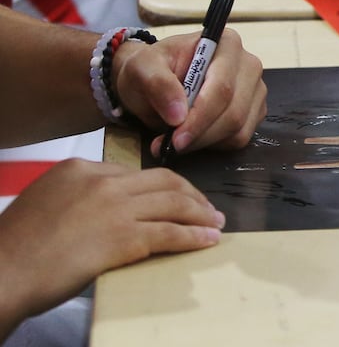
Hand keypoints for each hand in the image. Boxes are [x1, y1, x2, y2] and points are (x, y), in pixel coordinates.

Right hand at [0, 160, 221, 330]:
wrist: (4, 271)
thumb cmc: (16, 246)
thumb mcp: (46, 202)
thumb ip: (78, 197)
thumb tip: (103, 210)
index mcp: (80, 169)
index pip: (133, 173)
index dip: (160, 186)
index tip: (174, 197)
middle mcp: (103, 183)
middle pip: (163, 181)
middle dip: (191, 194)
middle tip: (207, 207)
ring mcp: (115, 209)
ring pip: (173, 204)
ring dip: (201, 214)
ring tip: (215, 223)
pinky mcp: (123, 239)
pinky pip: (170, 234)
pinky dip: (194, 237)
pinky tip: (207, 241)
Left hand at [112, 29, 265, 157]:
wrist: (153, 80)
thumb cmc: (150, 70)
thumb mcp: (142, 68)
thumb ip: (158, 84)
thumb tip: (178, 114)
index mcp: (227, 44)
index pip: (222, 87)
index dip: (200, 117)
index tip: (175, 138)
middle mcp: (248, 64)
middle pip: (234, 111)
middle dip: (200, 134)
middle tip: (170, 145)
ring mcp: (254, 88)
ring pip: (239, 128)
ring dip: (205, 141)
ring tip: (176, 140)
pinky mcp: (254, 110)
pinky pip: (241, 137)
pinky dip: (215, 144)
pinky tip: (195, 136)